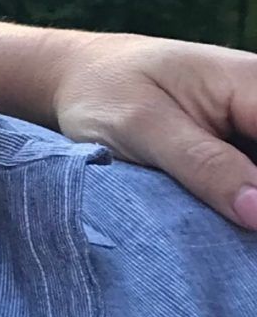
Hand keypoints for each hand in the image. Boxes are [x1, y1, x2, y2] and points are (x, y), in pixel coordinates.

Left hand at [49, 33, 256, 228]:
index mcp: (252, 83)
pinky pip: (253, 179)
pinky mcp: (241, 146)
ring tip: (233, 241)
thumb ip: (204, 166)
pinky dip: (245, 204)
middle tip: (237, 232)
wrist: (77, 75)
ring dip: (250, 205)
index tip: (249, 222)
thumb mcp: (143, 127)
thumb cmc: (105, 91)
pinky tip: (231, 230)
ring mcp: (254, 125)